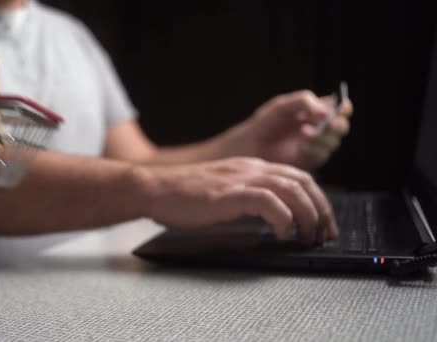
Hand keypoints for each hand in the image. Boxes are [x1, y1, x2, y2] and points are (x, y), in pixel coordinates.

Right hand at [144, 157, 337, 244]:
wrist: (155, 188)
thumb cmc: (183, 196)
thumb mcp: (224, 193)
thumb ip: (248, 198)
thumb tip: (272, 218)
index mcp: (251, 168)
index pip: (298, 178)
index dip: (318, 201)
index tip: (324, 224)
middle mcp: (251, 169)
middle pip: (303, 182)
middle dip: (321, 210)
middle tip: (324, 234)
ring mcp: (240, 179)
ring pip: (291, 190)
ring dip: (307, 216)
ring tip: (307, 237)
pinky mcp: (229, 193)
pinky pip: (267, 201)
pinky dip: (282, 218)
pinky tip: (281, 233)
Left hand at [218, 90, 352, 170]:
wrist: (247, 146)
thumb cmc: (264, 124)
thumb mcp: (281, 106)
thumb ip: (303, 101)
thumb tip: (326, 109)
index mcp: (314, 112)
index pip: (338, 108)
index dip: (342, 108)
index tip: (340, 107)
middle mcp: (318, 129)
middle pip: (340, 126)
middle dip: (335, 124)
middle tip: (326, 122)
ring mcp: (314, 146)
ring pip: (332, 141)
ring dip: (323, 136)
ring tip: (304, 132)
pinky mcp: (308, 161)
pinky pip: (321, 155)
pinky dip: (314, 148)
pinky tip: (302, 145)